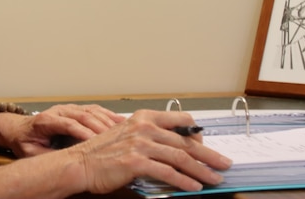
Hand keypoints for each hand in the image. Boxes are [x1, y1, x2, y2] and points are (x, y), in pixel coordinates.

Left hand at [0, 103, 125, 157]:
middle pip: (83, 115)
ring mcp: (68, 108)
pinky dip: (108, 115)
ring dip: (106, 120)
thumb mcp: (30, 152)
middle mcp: (58, 110)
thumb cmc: (25, 141)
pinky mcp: (75, 109)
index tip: (96, 143)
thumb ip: (46, 156)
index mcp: (46, 120)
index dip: (83, 133)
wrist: (18, 128)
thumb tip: (62, 163)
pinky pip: (94, 109)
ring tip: (122, 132)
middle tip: (115, 140)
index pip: (68, 124)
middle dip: (99, 127)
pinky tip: (120, 121)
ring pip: (90, 111)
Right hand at [67, 109, 231, 193]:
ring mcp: (140, 144)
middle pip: (185, 142)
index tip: (208, 145)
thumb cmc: (102, 152)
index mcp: (143, 118)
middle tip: (224, 163)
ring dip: (202, 170)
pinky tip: (194, 187)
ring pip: (180, 158)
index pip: (180, 121)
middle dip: (209, 155)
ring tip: (214, 179)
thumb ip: (150, 137)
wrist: (80, 163)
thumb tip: (174, 148)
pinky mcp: (136, 162)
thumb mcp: (128, 135)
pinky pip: (168, 173)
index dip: (197, 135)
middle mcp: (144, 128)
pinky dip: (184, 181)